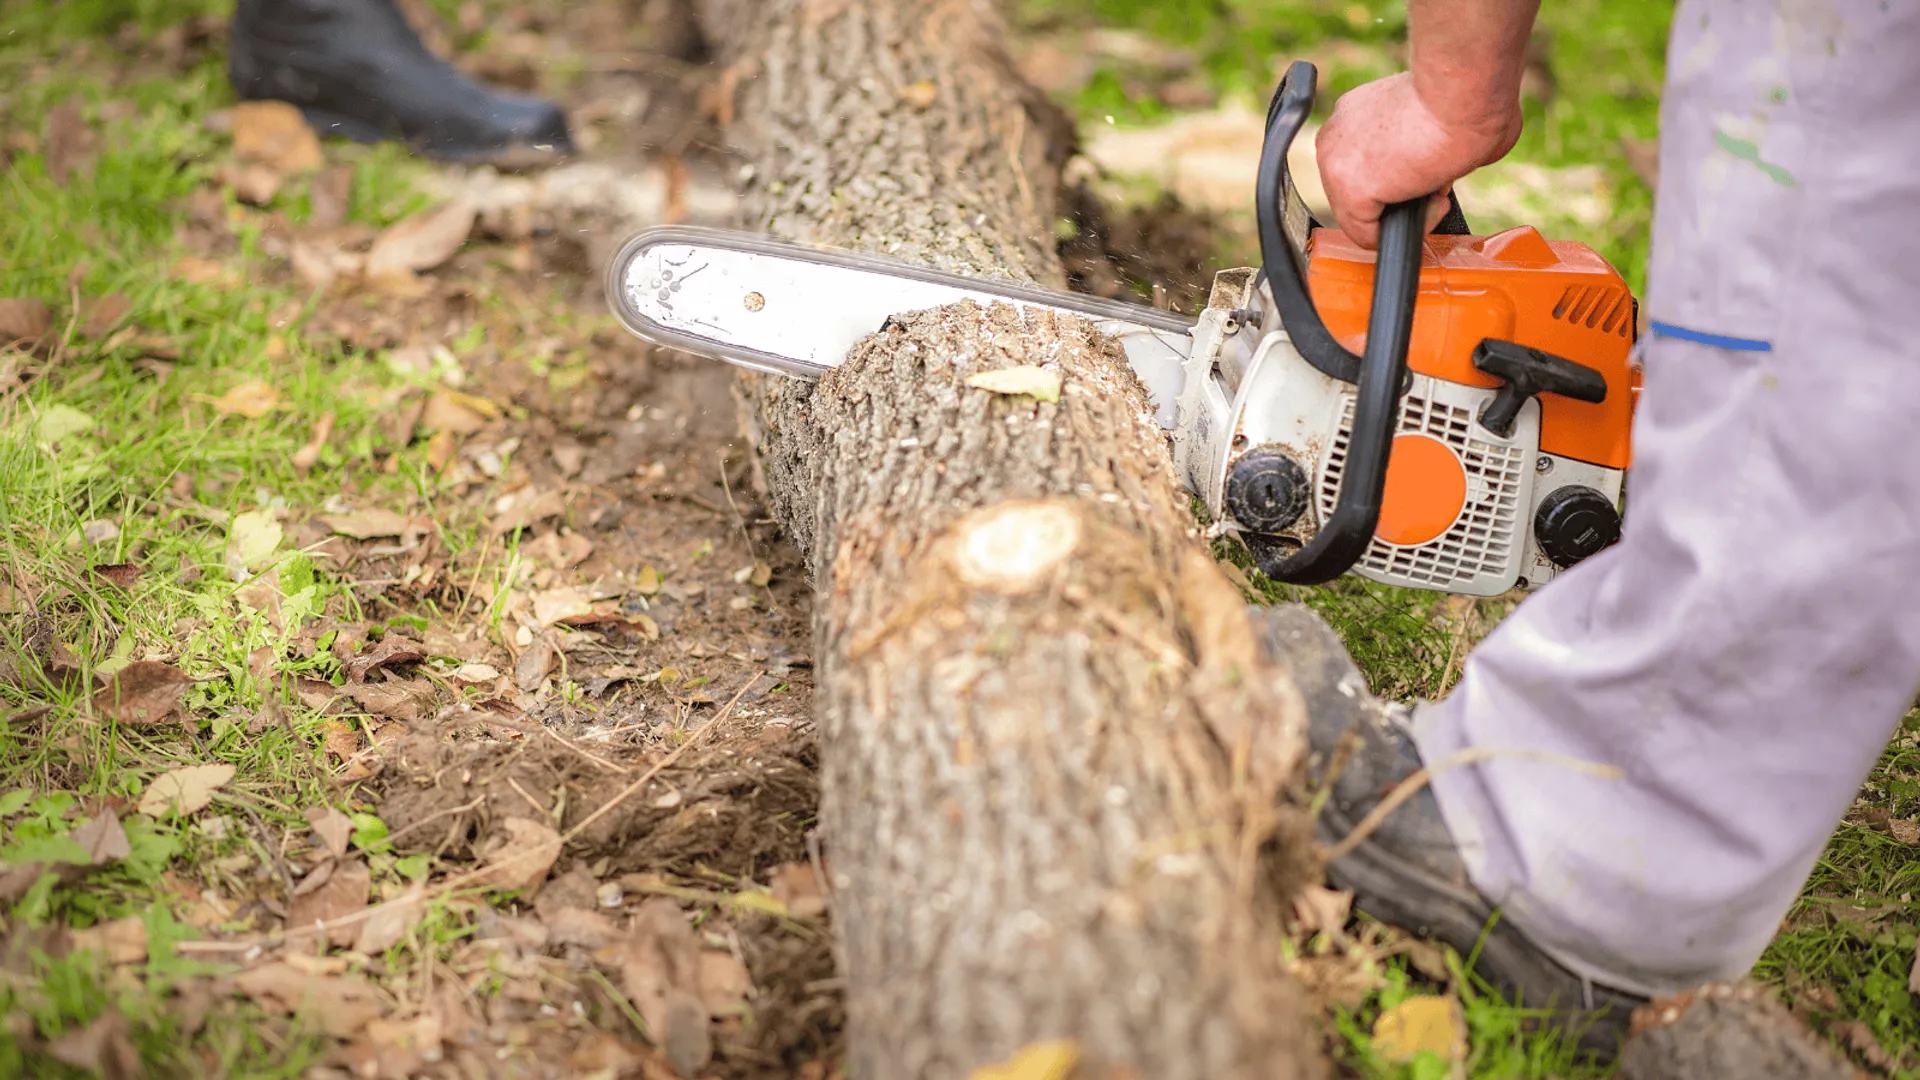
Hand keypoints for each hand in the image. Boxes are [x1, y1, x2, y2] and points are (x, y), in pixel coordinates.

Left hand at [1314, 72, 1523, 247]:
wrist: (1462, 91)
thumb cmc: (1465, 95)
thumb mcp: (1431, 116)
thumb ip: (1419, 143)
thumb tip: (1441, 168)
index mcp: (1354, 114)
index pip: (1365, 164)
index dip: (1403, 177)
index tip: (1431, 173)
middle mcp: (1335, 136)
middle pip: (1361, 190)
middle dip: (1402, 195)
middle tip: (1439, 184)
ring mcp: (1335, 164)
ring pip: (1363, 215)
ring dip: (1404, 212)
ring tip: (1438, 193)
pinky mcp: (1350, 192)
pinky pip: (1369, 235)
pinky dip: (1404, 229)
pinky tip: (1433, 205)